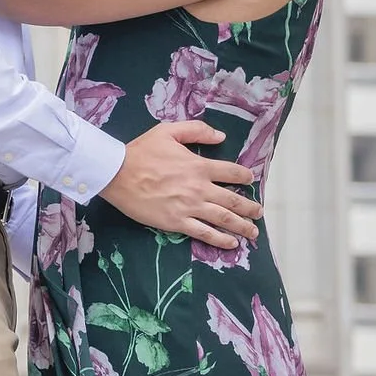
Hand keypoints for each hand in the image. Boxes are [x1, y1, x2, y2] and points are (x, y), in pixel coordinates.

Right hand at [102, 118, 258, 248]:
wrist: (117, 173)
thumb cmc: (141, 151)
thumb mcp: (168, 131)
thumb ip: (196, 130)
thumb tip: (221, 136)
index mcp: (199, 166)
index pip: (231, 171)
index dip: (244, 176)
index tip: (250, 179)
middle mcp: (199, 188)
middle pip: (233, 200)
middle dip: (250, 207)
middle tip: (258, 212)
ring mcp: (189, 207)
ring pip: (224, 219)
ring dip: (242, 226)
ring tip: (253, 232)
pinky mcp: (177, 222)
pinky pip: (204, 233)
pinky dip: (221, 240)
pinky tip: (231, 244)